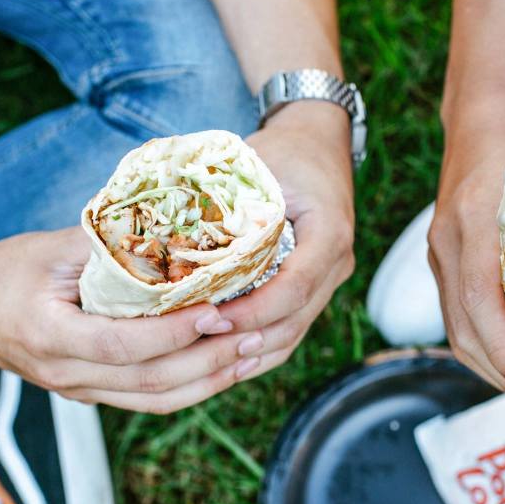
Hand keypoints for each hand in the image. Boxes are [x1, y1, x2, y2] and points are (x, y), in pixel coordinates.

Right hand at [0, 227, 266, 412]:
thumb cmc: (6, 269)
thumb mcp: (51, 248)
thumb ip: (110, 245)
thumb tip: (177, 231)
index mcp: (49, 337)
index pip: (124, 345)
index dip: (175, 332)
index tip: (218, 310)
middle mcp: (65, 376)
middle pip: (150, 383)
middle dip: (209, 361)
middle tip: (254, 335)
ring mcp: (78, 392)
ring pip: (154, 400)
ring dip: (209, 381)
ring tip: (250, 354)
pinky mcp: (90, 394)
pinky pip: (147, 400)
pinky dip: (188, 386)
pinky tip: (222, 367)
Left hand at [216, 100, 355, 378]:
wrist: (318, 142)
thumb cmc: (284, 151)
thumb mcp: (258, 168)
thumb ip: (229, 203)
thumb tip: (167, 234)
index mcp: (330, 232)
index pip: (295, 287)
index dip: (253, 311)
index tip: (210, 318)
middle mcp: (337, 263)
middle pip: (293, 321)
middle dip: (243, 339)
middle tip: (194, 348)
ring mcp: (329, 280)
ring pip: (292, 334)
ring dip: (248, 352)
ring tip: (201, 361)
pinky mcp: (315, 290)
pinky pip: (289, 329)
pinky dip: (257, 346)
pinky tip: (222, 359)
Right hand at [429, 103, 504, 406]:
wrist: (482, 116)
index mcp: (476, 221)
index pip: (480, 301)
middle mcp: (448, 244)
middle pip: (463, 330)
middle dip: (504, 375)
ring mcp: (439, 255)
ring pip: (456, 331)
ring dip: (494, 369)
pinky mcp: (442, 262)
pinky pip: (457, 317)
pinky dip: (486, 347)